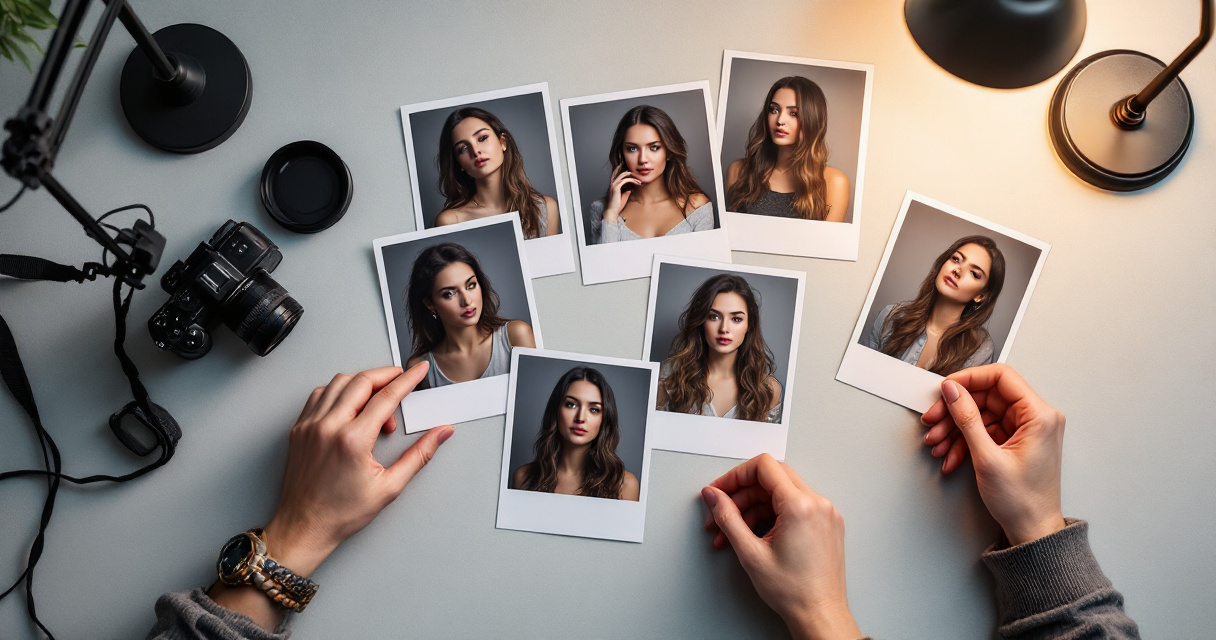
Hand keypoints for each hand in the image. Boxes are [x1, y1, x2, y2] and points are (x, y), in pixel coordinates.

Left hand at [264, 362, 453, 574]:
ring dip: (362, 383)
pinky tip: (350, 406)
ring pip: (338, 383)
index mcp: (352, 441)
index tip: (418, 370)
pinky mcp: (298, 429)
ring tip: (377, 403)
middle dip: (386, 375)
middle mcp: (328, 427)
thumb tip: (441, 433)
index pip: (386, 397)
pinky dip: (338, 392)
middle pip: (361, 381)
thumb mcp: (389, 487)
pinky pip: (319, 395)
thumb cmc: (341, 513)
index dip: (407, 380)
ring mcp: (309, 426)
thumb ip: (419, 455)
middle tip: (401, 380)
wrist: (304, 527)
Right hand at [603, 165, 639, 222]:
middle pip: (622, 174)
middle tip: (638, 177)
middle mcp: (613, 184)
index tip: (635, 178)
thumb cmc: (618, 205)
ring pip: (624, 176)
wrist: (612, 211)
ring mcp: (614, 185)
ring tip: (639, 182)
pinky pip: (625, 180)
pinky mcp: (616, 187)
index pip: (620, 177)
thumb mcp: (624, 196)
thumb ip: (627, 190)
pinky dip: (632, 180)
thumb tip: (631, 187)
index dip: (628, 175)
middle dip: (631, 174)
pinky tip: (637, 183)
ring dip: (633, 178)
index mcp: (614, 186)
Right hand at [701, 454, 859, 639]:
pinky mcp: (826, 523)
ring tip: (735, 532)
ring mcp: (825, 513)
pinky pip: (795, 505)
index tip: (721, 490)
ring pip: (781, 492)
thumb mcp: (750, 553)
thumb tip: (714, 496)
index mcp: (800, 506)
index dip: (736, 475)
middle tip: (723, 510)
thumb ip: (727, 517)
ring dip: (754, 507)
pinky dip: (772, 514)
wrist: (820, 614)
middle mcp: (818, 504)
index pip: (764, 467)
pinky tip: (756, 533)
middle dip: (742, 492)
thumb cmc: (794, 592)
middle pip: (772, 477)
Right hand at [920, 364, 1065, 545]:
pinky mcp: (1015, 441)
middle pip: (987, 397)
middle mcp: (1036, 418)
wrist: (1032, 531)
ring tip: (938, 444)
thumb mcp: (987, 457)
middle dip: (955, 410)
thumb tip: (953, 392)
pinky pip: (984, 430)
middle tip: (934, 421)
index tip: (946, 388)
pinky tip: (951, 455)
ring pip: (981, 414)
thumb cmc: (1023, 502)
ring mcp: (1025, 430)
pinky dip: (964, 441)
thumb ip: (967, 419)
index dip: (969, 379)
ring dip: (955, 428)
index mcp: (1039, 416)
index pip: (1001, 377)